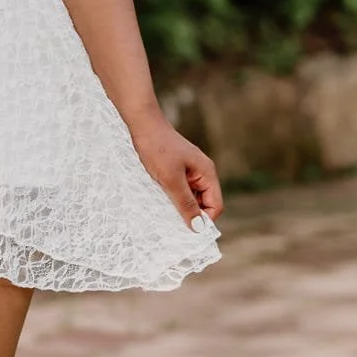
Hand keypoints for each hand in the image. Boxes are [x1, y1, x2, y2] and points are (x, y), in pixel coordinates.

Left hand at [128, 110, 223, 228]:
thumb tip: (199, 227)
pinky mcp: (176, 170)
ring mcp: (189, 171)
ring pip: (190, 197)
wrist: (140, 124)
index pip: (215, 205)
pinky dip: (172, 197)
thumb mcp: (171, 180)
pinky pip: (179, 190)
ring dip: (180, 206)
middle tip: (173, 225)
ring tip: (165, 213)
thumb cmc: (157, 149)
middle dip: (192, 214)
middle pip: (204, 203)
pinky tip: (160, 201)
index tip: (187, 231)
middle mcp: (201, 172)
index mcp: (207, 173)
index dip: (204, 219)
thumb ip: (186, 203)